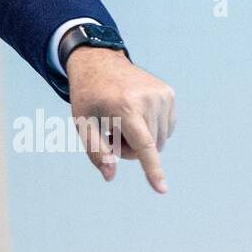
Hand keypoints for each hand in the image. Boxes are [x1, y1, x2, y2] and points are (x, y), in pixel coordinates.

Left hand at [66, 47, 174, 193]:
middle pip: (148, 148)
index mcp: (125, 107)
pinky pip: (166, 128)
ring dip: (141, 139)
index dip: (152, 170)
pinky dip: (151, 128)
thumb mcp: (82, 122)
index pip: (143, 146)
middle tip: (111, 130)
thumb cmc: (88, 96)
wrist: (99, 61)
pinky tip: (135, 114)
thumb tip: (110, 176)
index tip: (162, 190)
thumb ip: (95, 151)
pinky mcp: (169, 93)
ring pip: (159, 141)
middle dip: (129, 148)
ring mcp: (162, 94)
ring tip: (122, 120)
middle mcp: (148, 99)